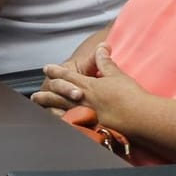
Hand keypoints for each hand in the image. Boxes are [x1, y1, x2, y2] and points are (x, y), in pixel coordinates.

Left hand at [34, 45, 150, 125]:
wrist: (140, 118)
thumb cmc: (130, 96)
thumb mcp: (117, 75)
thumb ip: (105, 62)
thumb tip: (101, 46)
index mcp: (88, 85)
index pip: (68, 75)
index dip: (56, 71)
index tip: (46, 68)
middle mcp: (82, 99)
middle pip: (60, 93)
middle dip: (48, 91)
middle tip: (35, 93)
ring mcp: (84, 115)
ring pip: (61, 108)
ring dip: (49, 106)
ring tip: (39, 106)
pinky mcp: (89, 128)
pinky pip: (70, 124)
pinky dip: (61, 122)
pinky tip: (55, 122)